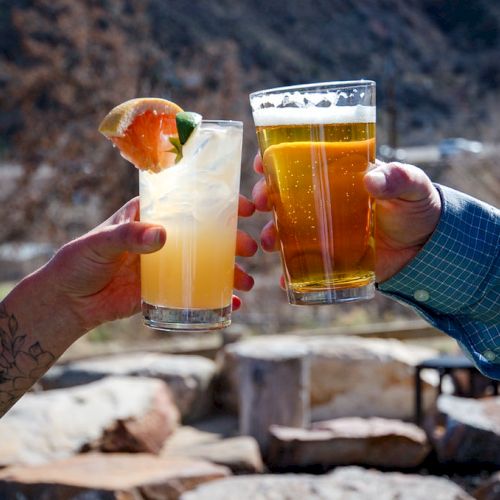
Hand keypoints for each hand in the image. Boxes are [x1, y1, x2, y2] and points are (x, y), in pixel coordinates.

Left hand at [43, 196, 256, 332]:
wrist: (69, 302)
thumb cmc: (79, 261)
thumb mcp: (100, 243)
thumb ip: (128, 236)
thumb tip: (162, 236)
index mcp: (152, 215)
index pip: (191, 201)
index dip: (220, 202)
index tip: (244, 208)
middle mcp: (165, 237)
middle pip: (207, 234)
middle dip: (233, 241)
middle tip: (250, 249)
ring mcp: (168, 264)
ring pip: (207, 263)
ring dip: (230, 271)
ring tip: (247, 283)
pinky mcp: (166, 289)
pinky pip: (196, 292)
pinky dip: (216, 298)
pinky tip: (231, 304)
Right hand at [252, 155, 440, 283]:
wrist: (425, 248)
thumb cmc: (416, 207)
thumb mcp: (412, 187)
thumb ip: (399, 178)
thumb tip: (372, 180)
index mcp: (336, 175)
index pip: (298, 160)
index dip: (274, 158)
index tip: (260, 162)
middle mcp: (321, 200)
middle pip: (281, 194)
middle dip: (263, 195)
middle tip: (260, 202)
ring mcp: (321, 230)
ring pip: (284, 229)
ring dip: (269, 234)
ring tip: (269, 242)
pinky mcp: (327, 257)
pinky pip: (301, 264)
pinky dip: (289, 273)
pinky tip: (283, 279)